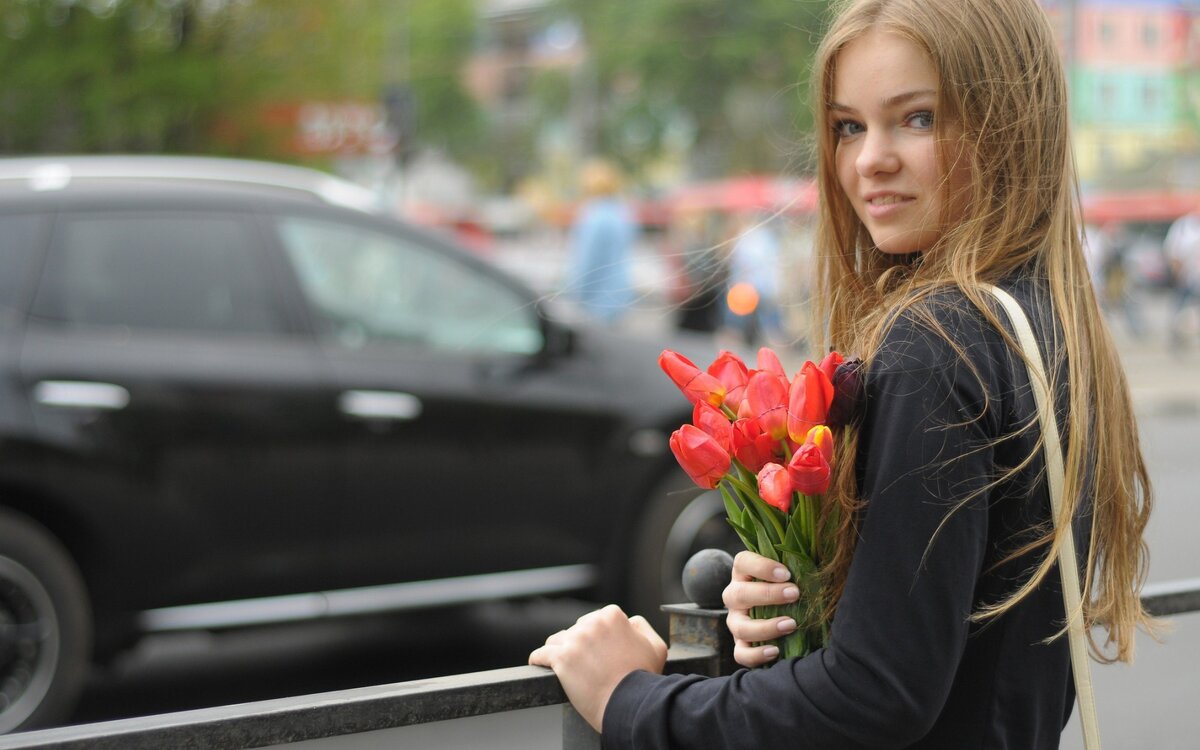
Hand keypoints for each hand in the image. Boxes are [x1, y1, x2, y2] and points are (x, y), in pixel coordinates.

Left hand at [529, 604, 666, 731]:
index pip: (597, 620)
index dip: (599, 636)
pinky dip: (539, 658)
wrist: (628, 703)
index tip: (599, 650)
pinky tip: (538, 662)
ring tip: (566, 664)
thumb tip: (629, 621)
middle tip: (587, 662)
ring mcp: (574, 641)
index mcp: (612, 617)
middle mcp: (591, 624)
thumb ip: (642, 626)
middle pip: (577, 629)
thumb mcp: (655, 646)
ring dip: (561, 650)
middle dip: (580, 643)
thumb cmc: (643, 678)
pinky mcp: (560, 658)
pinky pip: (541, 654)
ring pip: (558, 640)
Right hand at [723, 550, 799, 666]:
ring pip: (741, 627)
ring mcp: (735, 622)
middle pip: (739, 594)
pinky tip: (776, 651)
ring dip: (767, 627)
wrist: (783, 615)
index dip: (761, 567)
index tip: (786, 573)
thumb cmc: (789, 589)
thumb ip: (798, 569)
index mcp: (743, 573)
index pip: (743, 562)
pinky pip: (741, 654)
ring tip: (792, 624)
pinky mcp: (740, 645)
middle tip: (795, 593)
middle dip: (768, 594)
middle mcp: (734, 597)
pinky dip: (757, 655)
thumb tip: (818, 568)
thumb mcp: (790, 576)